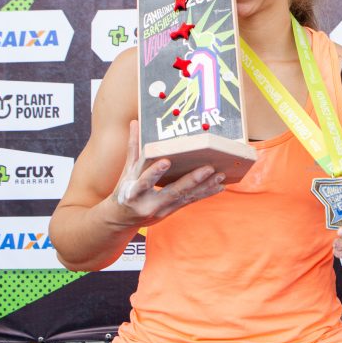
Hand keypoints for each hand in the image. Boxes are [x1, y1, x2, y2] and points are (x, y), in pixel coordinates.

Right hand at [111, 120, 226, 226]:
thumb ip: (133, 148)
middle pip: (173, 192)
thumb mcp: (126, 172)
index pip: (144, 182)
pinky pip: (190, 201)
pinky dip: (205, 193)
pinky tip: (219, 186)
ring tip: (220, 175)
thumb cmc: (124, 191)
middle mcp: (149, 204)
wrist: (122, 220)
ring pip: (186, 197)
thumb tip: (134, 122)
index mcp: (134, 193)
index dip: (154, 173)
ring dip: (205, 187)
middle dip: (192, 180)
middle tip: (208, 168)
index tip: (166, 161)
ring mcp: (162, 209)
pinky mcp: (172, 210)